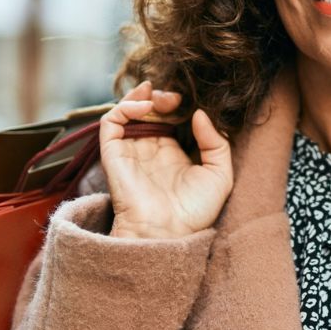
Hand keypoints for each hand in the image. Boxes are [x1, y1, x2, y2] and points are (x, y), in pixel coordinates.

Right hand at [99, 80, 233, 238]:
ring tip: (161, 98)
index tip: (190, 101)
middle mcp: (149, 149)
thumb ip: (216, 141)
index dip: (177, 104)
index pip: (169, 117)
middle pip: (149, 110)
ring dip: (142, 96)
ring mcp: (130, 150)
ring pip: (128, 111)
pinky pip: (110, 122)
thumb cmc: (195, 211)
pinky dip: (125, 107)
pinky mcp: (114, 153)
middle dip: (161, 97)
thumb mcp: (220, 174)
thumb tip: (199, 113)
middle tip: (175, 97)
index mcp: (172, 153)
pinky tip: (146, 107)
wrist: (169, 233)